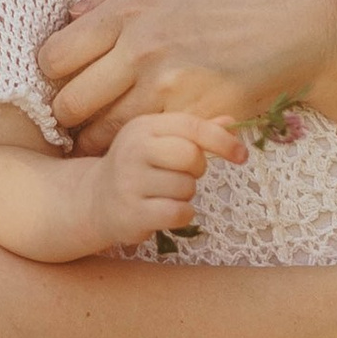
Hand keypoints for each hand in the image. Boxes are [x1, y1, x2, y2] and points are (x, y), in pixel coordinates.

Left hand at [38, 0, 336, 153]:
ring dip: (102, 139)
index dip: (56, 75)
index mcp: (127, 9)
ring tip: (115, 134)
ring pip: (102, 134)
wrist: (305, 23)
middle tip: (88, 116)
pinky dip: (142, 149)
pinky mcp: (195, 116)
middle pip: (69, 104)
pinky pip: (146, 145)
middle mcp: (138, 49)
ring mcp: (167, 87)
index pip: (53, 58)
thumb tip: (75, 10)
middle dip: (71, 114)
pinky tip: (150, 141)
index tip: (72, 80)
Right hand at [85, 109, 246, 248]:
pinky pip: (178, 213)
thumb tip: (233, 122)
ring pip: (186, 188)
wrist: (95, 200)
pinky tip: (165, 211)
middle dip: (196, 170)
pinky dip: (181, 214)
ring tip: (165, 193)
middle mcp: (133, 150)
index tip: (242, 155)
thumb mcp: (161, 142)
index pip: (191, 126)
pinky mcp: (132, 212)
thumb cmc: (138, 167)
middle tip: (181, 175)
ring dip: (185, 195)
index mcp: (143, 126)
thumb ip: (196, 132)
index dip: (222, 140)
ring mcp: (129, 182)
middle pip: (191, 157)